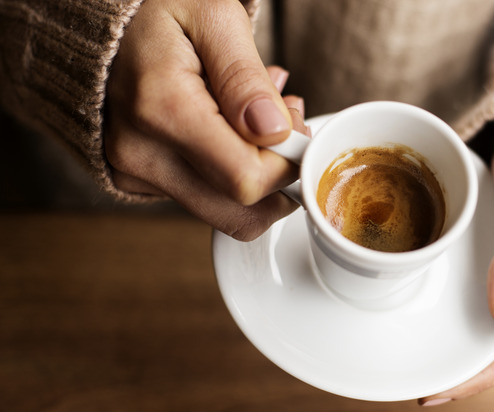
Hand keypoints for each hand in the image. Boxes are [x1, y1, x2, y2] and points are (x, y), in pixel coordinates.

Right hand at [104, 0, 306, 240]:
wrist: (102, 25)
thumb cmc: (158, 13)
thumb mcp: (214, 19)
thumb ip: (246, 78)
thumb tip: (273, 131)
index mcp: (162, 109)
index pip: (247, 180)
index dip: (288, 163)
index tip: (295, 126)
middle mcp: (141, 154)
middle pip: (240, 213)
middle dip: (279, 178)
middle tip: (284, 126)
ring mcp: (136, 173)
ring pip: (226, 212)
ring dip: (258, 175)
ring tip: (259, 119)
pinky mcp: (138, 182)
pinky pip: (204, 199)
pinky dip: (230, 172)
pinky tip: (231, 129)